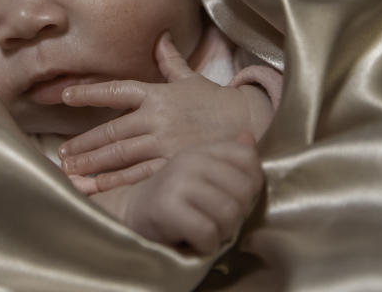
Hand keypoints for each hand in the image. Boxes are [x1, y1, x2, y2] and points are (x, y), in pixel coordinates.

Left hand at [59, 32, 255, 190]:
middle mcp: (157, 118)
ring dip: (92, 164)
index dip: (88, 93)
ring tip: (71, 171)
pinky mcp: (173, 165)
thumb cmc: (215, 102)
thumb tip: (161, 37)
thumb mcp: (191, 79)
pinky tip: (96, 186)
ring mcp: (165, 143)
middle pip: (111, 131)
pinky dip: (114, 182)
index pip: (116, 91)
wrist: (248, 124)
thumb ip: (170, 61)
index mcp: (157, 94)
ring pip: (119, 155)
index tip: (65, 96)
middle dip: (84, 143)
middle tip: (63, 153)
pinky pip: (138, 175)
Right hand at [88, 138, 262, 254]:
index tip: (235, 198)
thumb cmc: (172, 197)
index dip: (252, 184)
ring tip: (209, 232)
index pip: (248, 159)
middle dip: (239, 214)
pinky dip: (207, 245)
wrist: (129, 212)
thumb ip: (227, 159)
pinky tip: (196, 242)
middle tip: (220, 222)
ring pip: (229, 213)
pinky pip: (208, 232)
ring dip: (224, 232)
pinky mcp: (167, 208)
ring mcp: (178, 182)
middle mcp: (191, 161)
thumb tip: (249, 137)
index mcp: (202, 151)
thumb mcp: (199, 173)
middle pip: (244, 190)